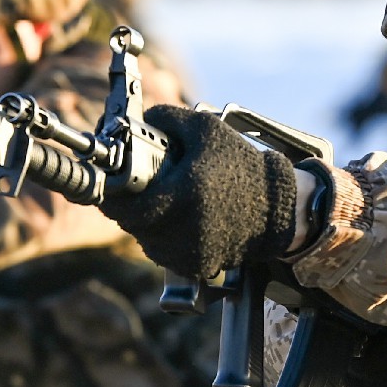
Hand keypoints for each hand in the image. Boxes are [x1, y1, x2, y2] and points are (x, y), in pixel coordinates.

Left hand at [96, 105, 296, 281]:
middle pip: (131, 220)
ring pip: (144, 237)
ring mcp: (188, 253)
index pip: (124, 201)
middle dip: (128, 202)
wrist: (278, 208)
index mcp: (184, 192)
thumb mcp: (206, 129)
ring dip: (145, 219)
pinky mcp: (195, 267)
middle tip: (133, 187)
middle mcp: (183, 228)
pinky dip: (164, 235)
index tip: (108, 180)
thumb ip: (166, 119)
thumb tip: (136, 121)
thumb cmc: (242, 165)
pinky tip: (180, 218)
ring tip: (164, 199)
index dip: (110, 191)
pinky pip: (163, 251)